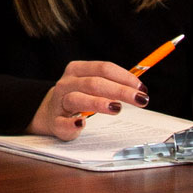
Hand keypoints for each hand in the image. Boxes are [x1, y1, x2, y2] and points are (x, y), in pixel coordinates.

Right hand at [28, 60, 148, 140]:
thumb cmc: (79, 97)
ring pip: (77, 98)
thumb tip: (139, 86)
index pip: (103, 68)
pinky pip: (62, 122)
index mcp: (77, 70)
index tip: (141, 88)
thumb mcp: (92, 85)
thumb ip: (113, 83)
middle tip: (140, 99)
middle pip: (94, 83)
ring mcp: (59, 102)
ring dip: (98, 103)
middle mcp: (67, 83)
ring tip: (117, 108)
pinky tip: (82, 124)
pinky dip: (72, 123)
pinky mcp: (55, 121)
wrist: (51, 113)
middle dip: (120, 90)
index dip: (124, 77)